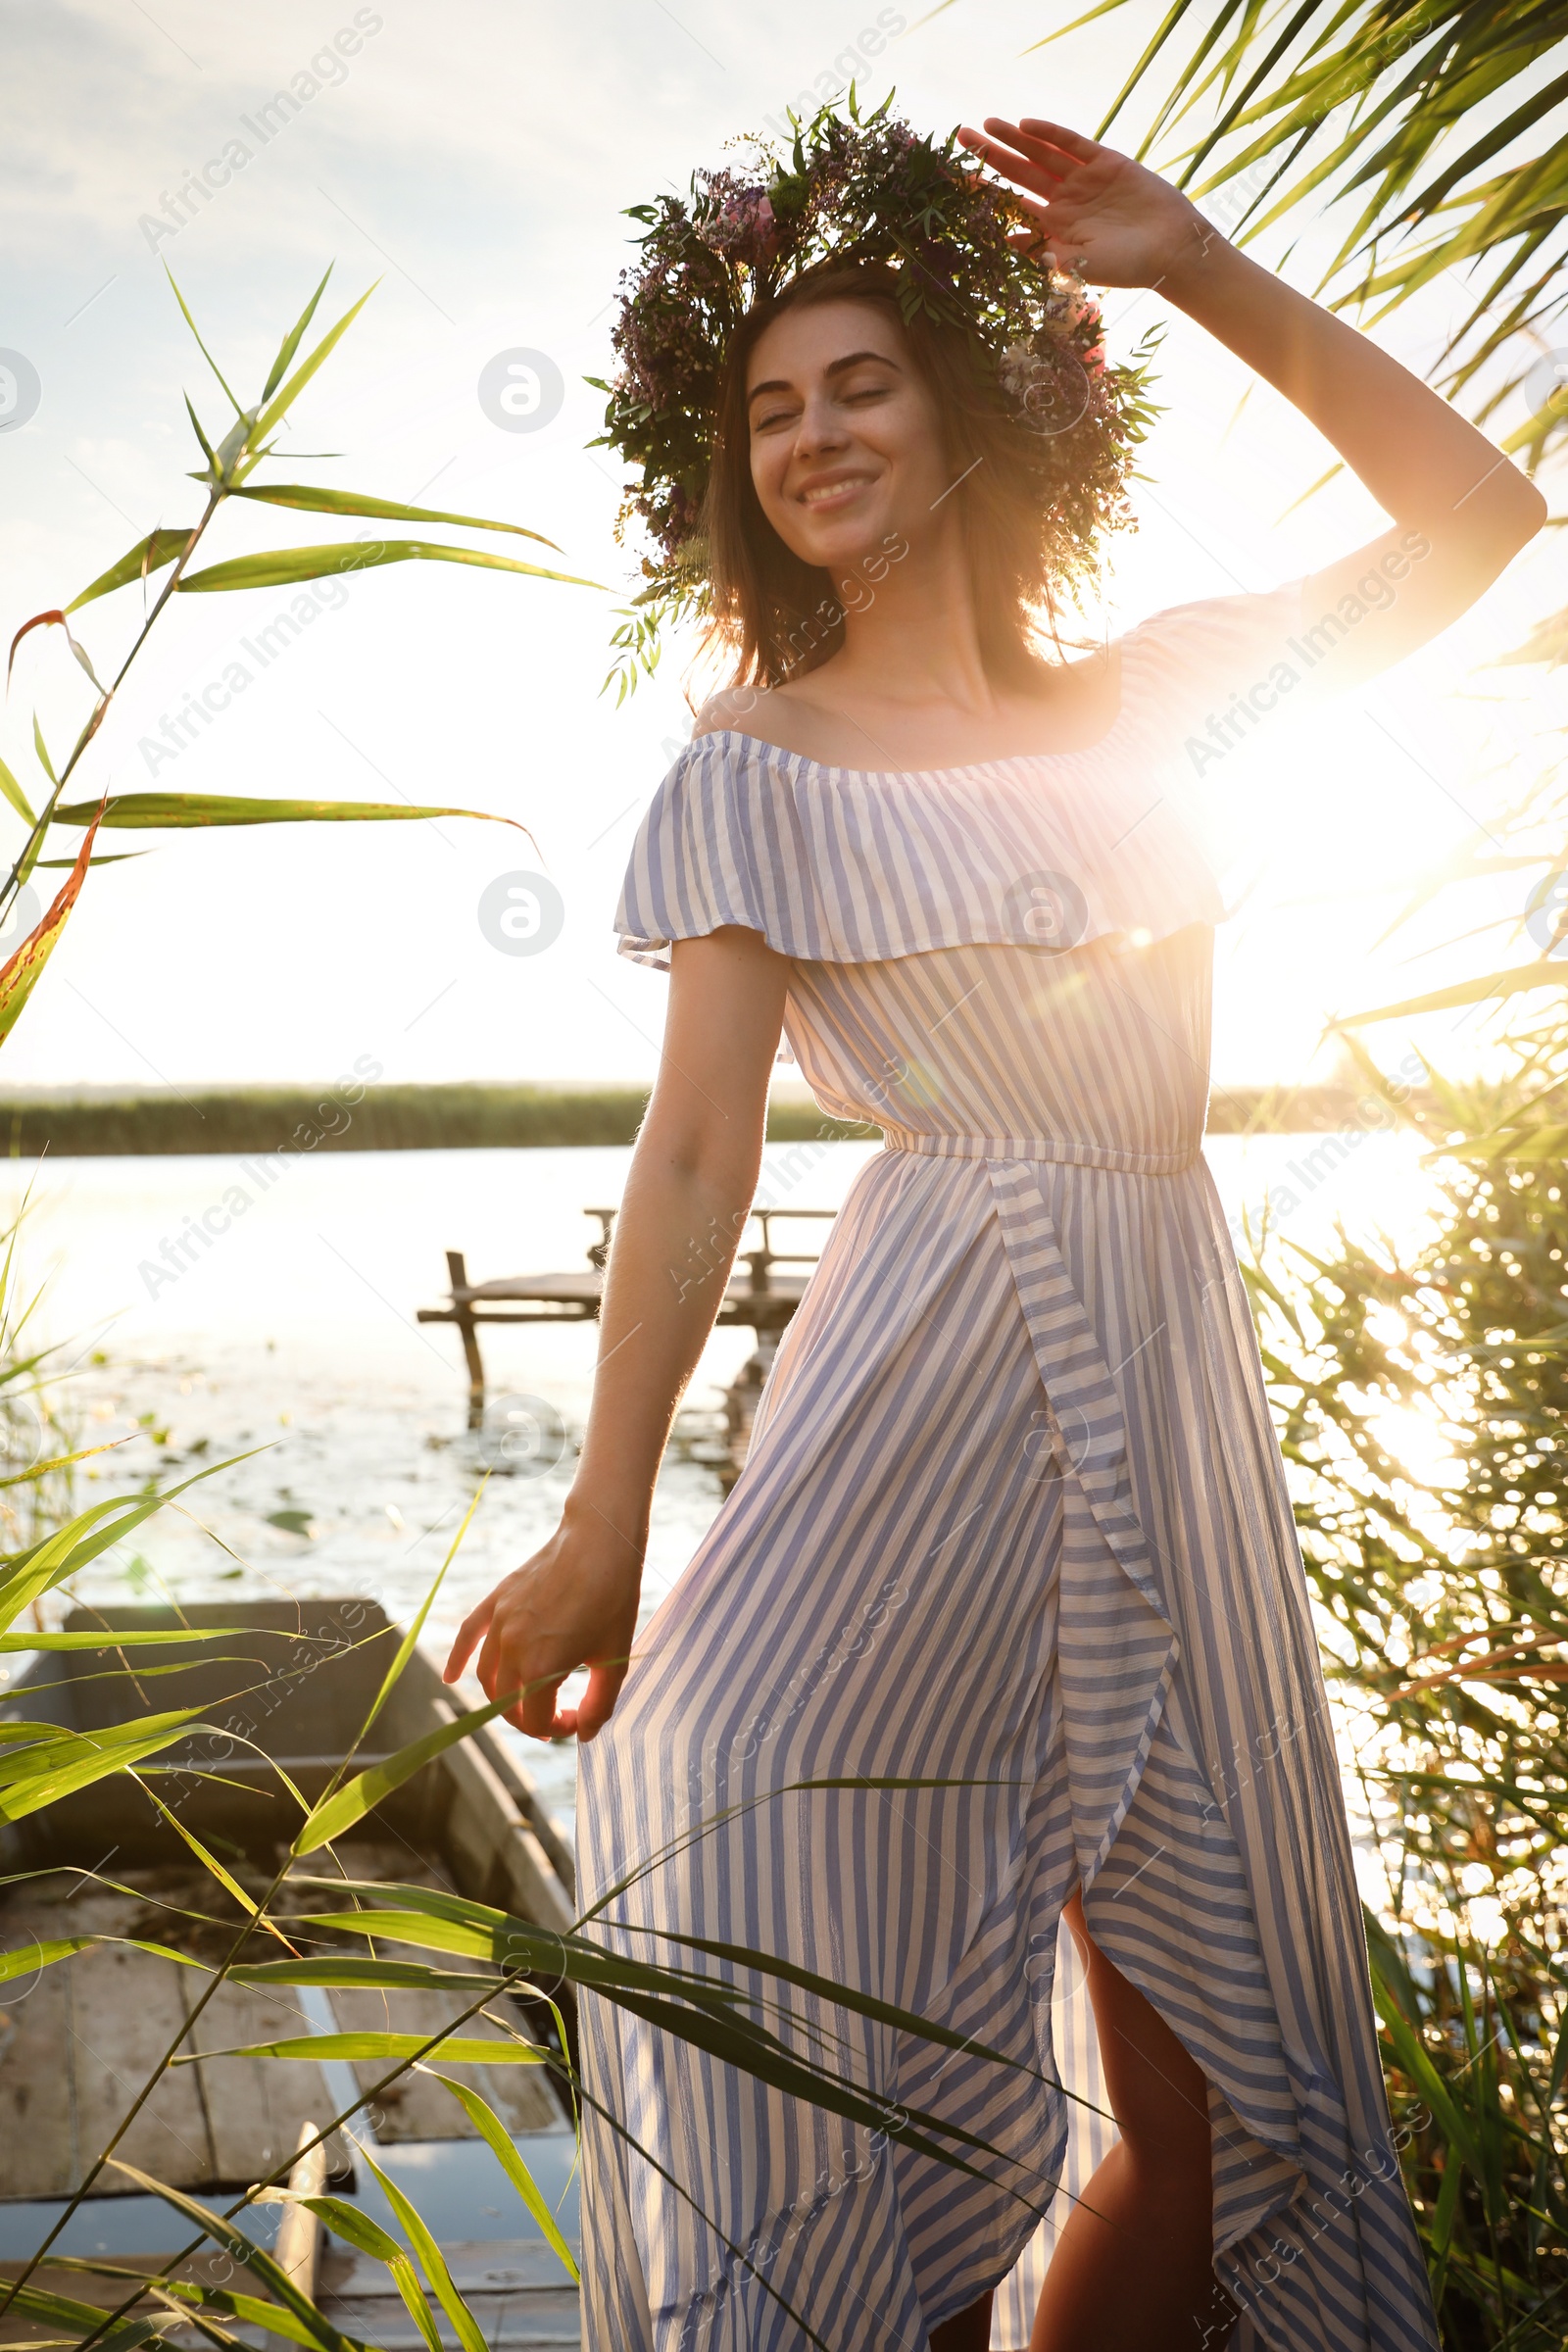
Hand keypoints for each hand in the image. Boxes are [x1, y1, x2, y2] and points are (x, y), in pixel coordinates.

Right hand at [442, 1503, 642, 1740]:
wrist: (600, 1541)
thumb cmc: (613, 1599)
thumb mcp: (614, 1659)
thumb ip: (599, 1705)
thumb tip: (584, 1733)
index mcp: (541, 1667)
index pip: (535, 1721)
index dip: (557, 1730)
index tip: (578, 1719)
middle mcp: (512, 1648)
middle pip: (507, 1705)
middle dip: (530, 1720)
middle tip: (553, 1718)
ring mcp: (500, 1623)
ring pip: (487, 1677)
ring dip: (503, 1698)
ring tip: (524, 1705)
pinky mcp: (497, 1601)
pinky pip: (468, 1636)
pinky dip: (457, 1659)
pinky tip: (450, 1677)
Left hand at [957, 118, 1213, 291]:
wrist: (1170, 249)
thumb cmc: (1125, 267)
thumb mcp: (1076, 266)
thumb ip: (1041, 252)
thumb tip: (1003, 240)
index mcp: (1053, 228)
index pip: (1011, 204)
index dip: (985, 190)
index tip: (956, 179)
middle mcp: (1063, 200)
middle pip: (1019, 171)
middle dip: (990, 154)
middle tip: (962, 135)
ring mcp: (1083, 178)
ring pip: (1041, 153)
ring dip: (1015, 138)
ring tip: (987, 124)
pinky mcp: (1105, 161)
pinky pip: (1072, 143)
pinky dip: (1050, 133)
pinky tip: (1026, 124)